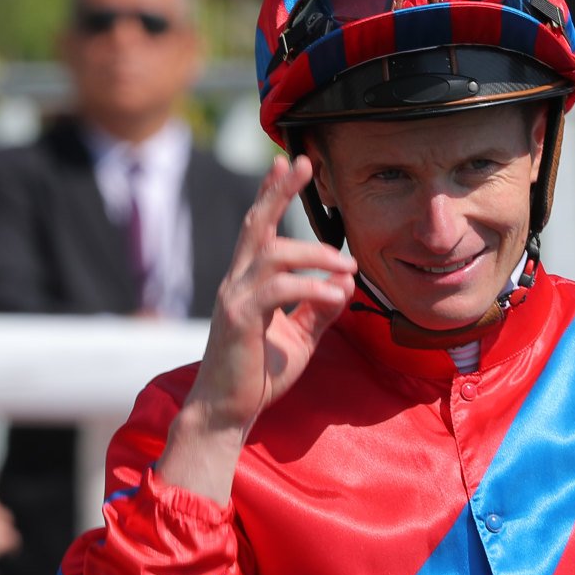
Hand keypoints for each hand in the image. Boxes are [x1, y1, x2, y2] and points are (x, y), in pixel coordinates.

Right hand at [160, 155, 354, 502]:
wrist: (227, 412)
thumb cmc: (258, 376)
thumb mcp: (298, 338)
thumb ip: (317, 309)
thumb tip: (344, 284)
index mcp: (246, 284)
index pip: (257, 229)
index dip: (271, 194)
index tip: (287, 164)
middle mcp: (235, 283)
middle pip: (255, 225)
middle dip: (278, 192)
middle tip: (302, 163)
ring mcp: (234, 299)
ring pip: (272, 253)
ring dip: (315, 254)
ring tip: (347, 267)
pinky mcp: (239, 320)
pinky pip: (279, 291)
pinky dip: (312, 288)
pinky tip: (336, 298)